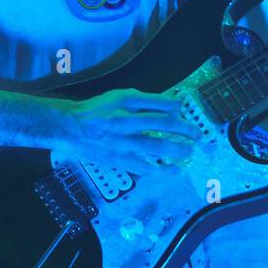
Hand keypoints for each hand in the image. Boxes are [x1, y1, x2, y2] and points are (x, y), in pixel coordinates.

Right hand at [54, 88, 201, 170]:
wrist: (70, 127)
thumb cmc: (97, 110)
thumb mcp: (119, 96)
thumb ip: (144, 100)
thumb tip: (172, 103)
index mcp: (125, 102)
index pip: (158, 103)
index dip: (176, 107)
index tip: (184, 111)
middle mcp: (125, 121)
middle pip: (161, 124)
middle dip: (183, 129)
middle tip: (197, 134)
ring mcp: (121, 142)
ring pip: (155, 146)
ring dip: (176, 149)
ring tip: (190, 152)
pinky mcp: (117, 159)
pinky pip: (143, 166)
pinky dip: (161, 170)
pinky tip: (174, 171)